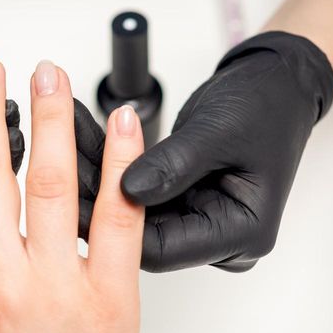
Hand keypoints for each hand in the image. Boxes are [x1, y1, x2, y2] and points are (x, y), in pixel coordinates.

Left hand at [75, 31, 332, 271]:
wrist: (276, 83)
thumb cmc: (265, 106)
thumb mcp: (217, 133)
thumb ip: (172, 164)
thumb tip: (123, 190)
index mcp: (241, 234)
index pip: (160, 249)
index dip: (112, 223)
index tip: (71, 195)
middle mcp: (216, 235)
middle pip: (139, 231)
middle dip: (96, 193)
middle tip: (57, 160)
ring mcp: (195, 219)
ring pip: (130, 209)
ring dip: (95, 174)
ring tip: (62, 138)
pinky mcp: (177, 200)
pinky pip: (133, 190)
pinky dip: (106, 164)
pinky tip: (78, 138)